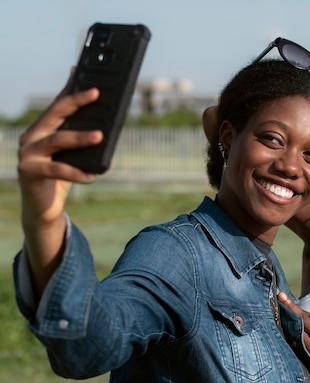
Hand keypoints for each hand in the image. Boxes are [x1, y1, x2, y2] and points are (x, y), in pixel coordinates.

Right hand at [18, 74, 102, 289]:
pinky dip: (77, 172)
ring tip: (100, 136)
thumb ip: (80, 139)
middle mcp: (31, 137)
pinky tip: (93, 175)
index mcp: (41, 129)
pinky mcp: (30, 173)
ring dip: (79, 137)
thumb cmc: (61, 178)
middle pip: (55, 114)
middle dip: (76, 101)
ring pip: (57, 140)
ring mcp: (28, 155)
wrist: (43, 208)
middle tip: (96, 93)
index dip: (70, 88)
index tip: (83, 71)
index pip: (58, 104)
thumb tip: (105, 125)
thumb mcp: (71, 155)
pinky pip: (58, 170)